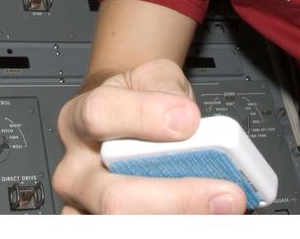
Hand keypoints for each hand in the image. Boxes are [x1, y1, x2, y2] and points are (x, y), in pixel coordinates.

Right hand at [52, 57, 248, 213]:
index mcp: (79, 120)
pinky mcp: (99, 227)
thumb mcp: (149, 76)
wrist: (121, 119)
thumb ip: (165, 87)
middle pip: (113, 196)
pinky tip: (198, 220)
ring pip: (122, 225)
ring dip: (177, 221)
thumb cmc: (134, 100)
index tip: (189, 120)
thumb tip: (185, 118)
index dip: (144, 117)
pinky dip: (172, 228)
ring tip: (219, 211)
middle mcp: (75, 170)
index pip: (99, 116)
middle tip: (225, 194)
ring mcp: (84, 208)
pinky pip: (132, 234)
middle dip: (178, 199)